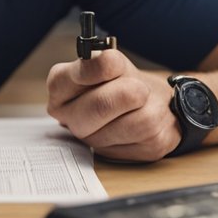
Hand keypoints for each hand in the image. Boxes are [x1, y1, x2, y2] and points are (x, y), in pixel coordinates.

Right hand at [46, 49, 179, 161]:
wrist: (147, 101)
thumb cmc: (123, 80)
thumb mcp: (114, 62)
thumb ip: (106, 61)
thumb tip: (106, 62)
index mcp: (60, 89)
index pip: (61, 81)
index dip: (93, 70)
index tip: (113, 63)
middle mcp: (70, 118)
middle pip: (99, 107)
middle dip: (127, 92)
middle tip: (138, 87)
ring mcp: (93, 141)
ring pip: (132, 122)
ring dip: (147, 105)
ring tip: (142, 101)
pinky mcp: (123, 155)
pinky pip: (148, 134)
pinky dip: (157, 120)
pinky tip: (146, 116)